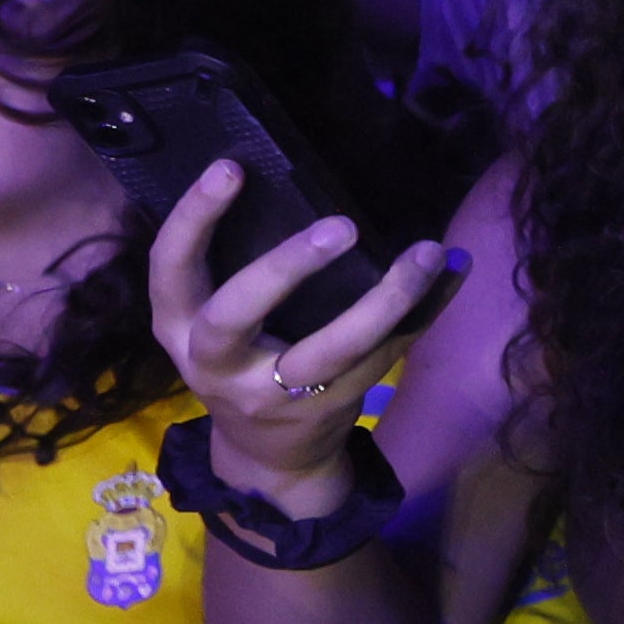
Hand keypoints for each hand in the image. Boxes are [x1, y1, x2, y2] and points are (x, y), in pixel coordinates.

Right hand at [144, 160, 451, 494]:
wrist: (265, 456)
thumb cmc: (243, 357)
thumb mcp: (217, 320)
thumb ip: (237, 265)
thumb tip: (296, 171)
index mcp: (178, 325)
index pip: (169, 266)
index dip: (193, 217)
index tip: (230, 168)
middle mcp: (213, 362)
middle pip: (237, 314)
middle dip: (287, 266)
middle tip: (342, 225)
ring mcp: (270, 393)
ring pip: (331, 349)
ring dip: (386, 299)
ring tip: (427, 253)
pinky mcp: (326, 408)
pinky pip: (383, 356)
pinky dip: (425, 312)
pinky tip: (454, 272)